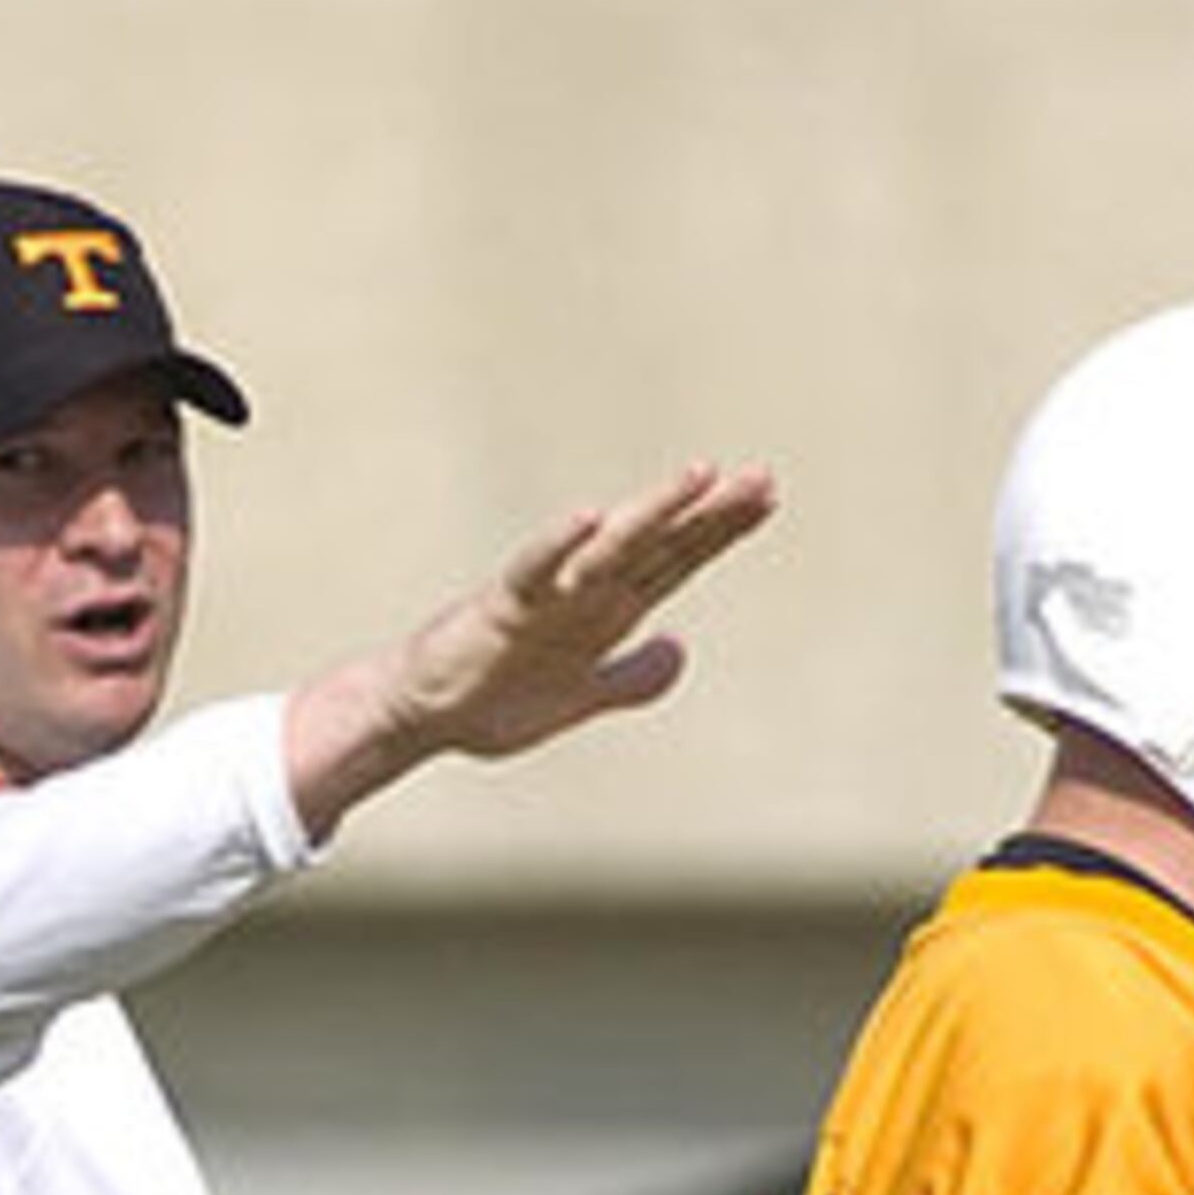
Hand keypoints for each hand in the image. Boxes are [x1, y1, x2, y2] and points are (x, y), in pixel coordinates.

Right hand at [283, 461, 775, 837]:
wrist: (426, 716)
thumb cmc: (495, 699)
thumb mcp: (580, 698)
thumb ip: (632, 678)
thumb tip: (682, 649)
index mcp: (607, 611)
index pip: (676, 560)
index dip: (720, 531)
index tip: (767, 496)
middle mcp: (584, 592)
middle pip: (659, 544)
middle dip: (709, 513)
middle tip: (762, 478)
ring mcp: (545, 595)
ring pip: (610, 547)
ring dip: (653, 511)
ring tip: (698, 478)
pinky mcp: (501, 605)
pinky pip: (533, 569)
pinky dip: (559, 545)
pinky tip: (590, 517)